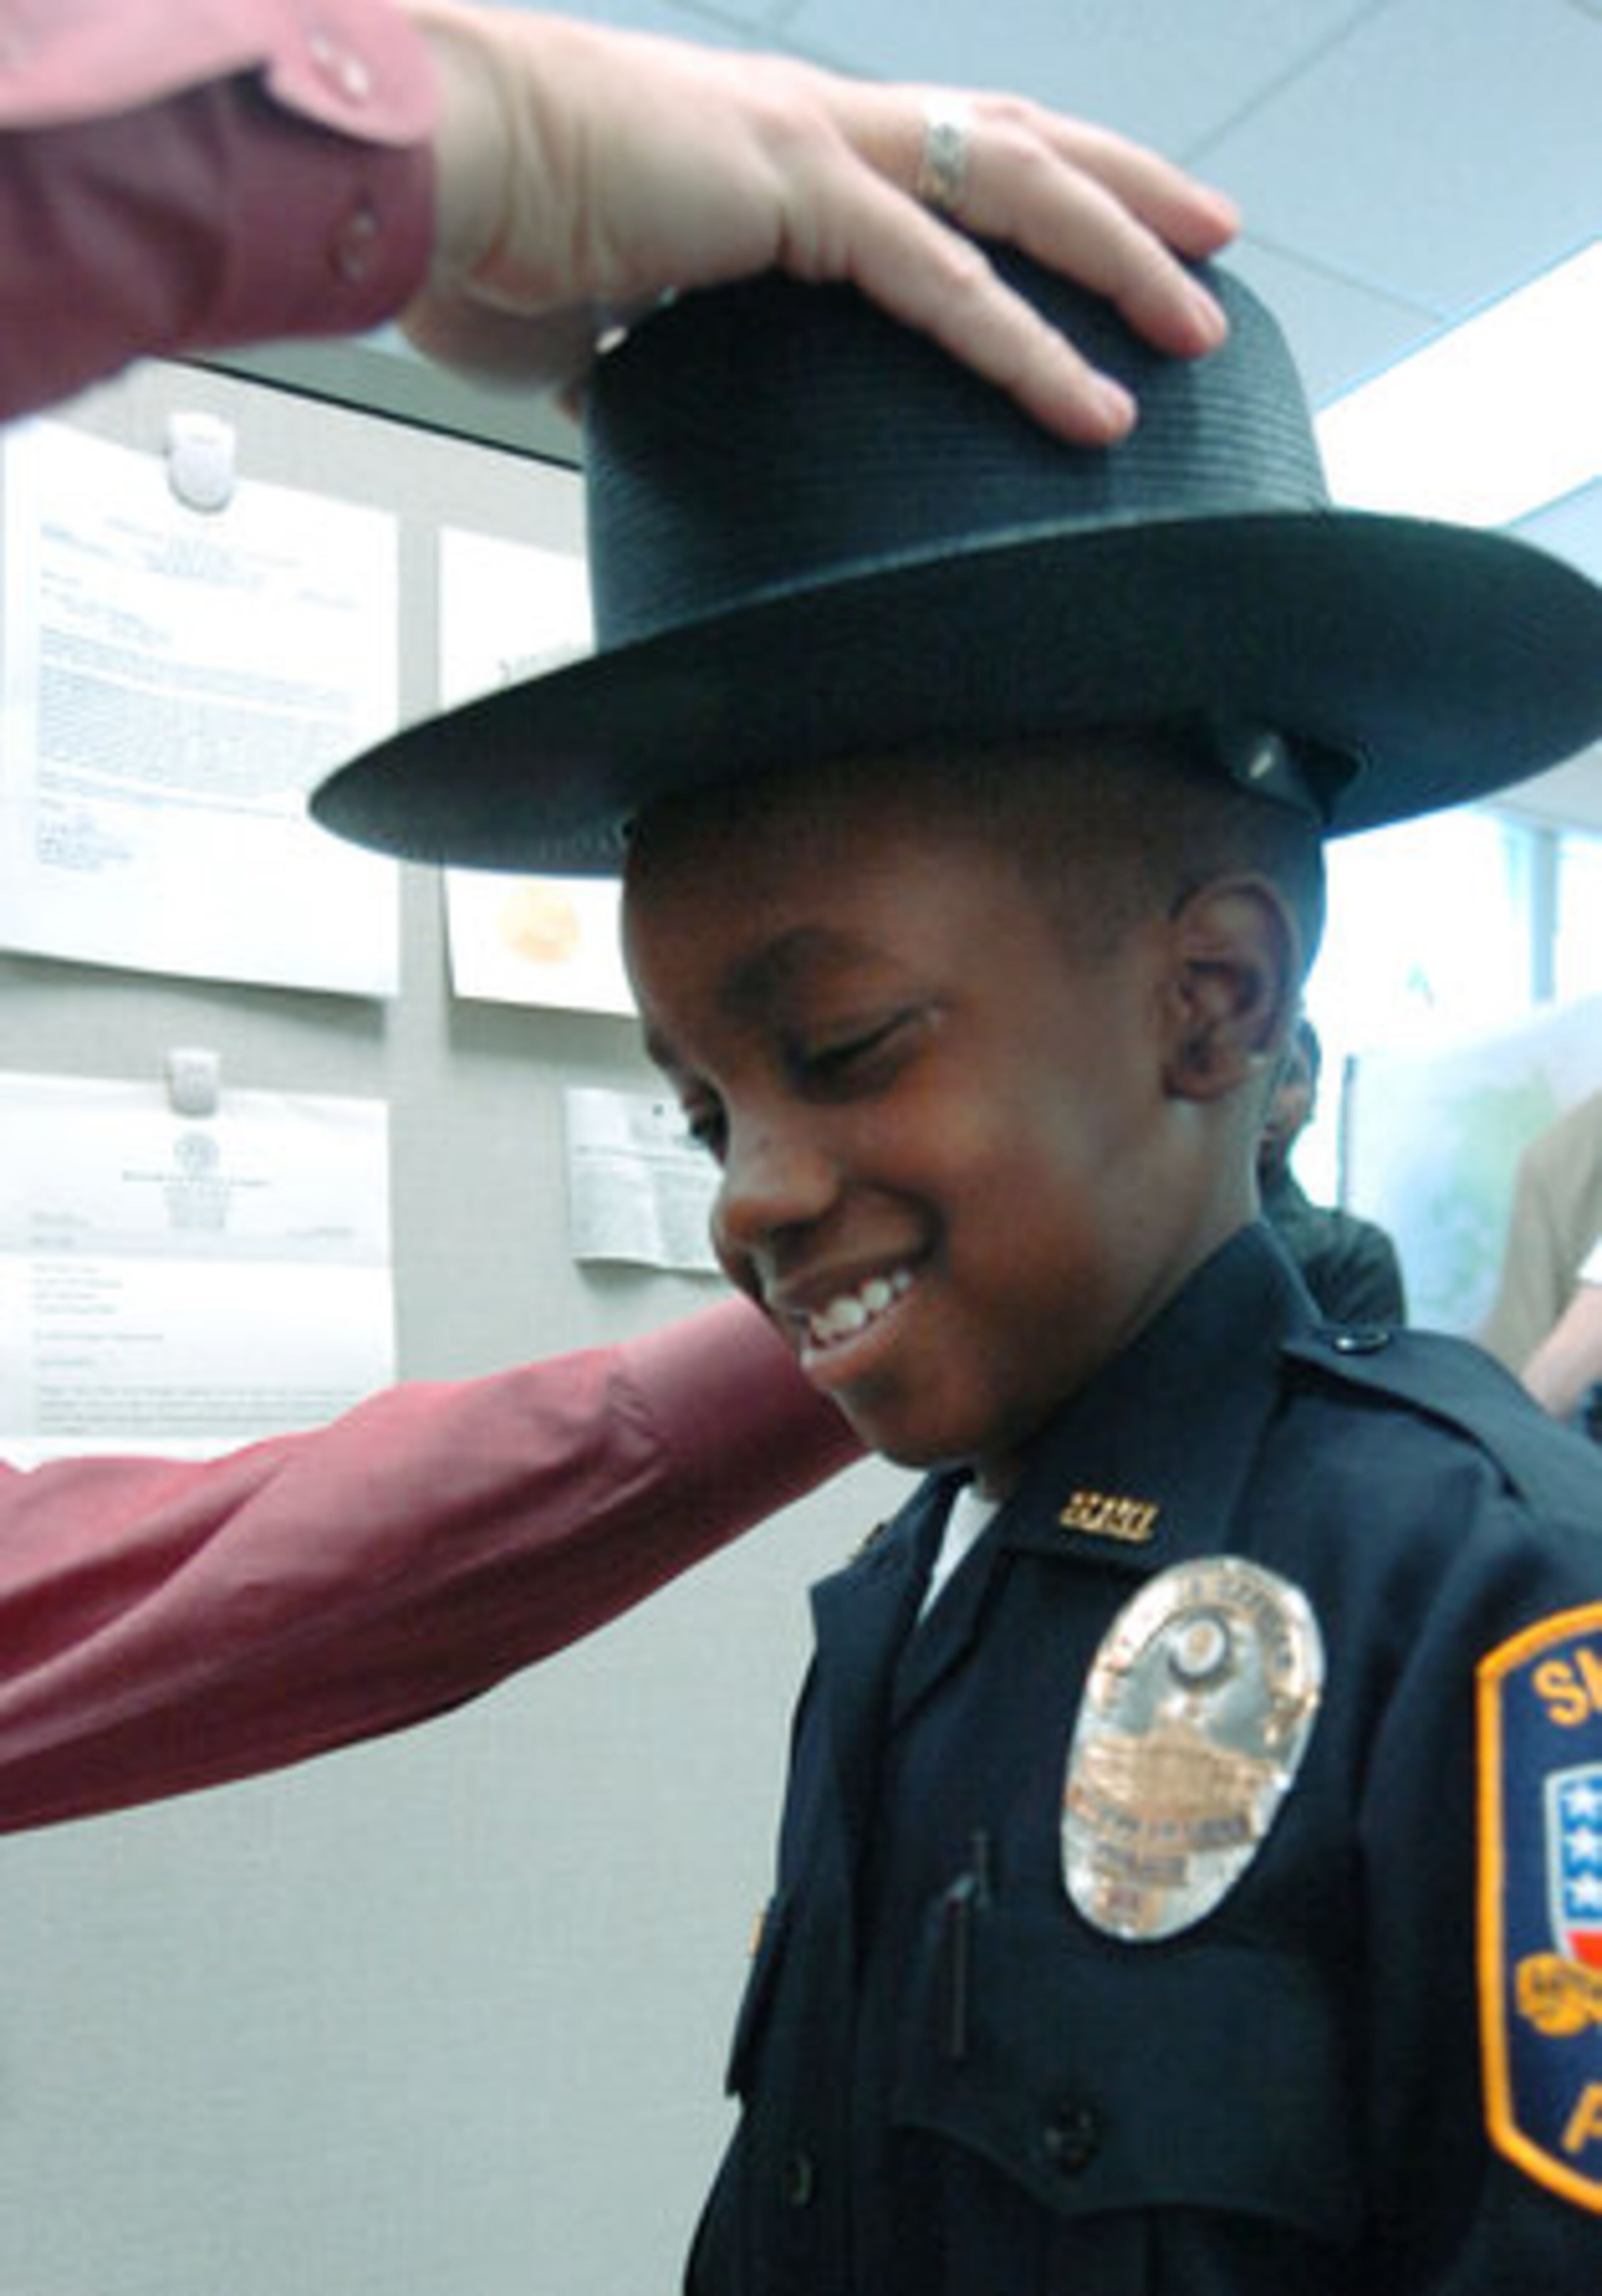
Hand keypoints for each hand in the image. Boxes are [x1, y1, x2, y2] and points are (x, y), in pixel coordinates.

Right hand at [398, 5, 1238, 441]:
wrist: (420, 160)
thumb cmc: (482, 228)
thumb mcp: (583, 309)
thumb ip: (634, 350)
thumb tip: (625, 398)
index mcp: (775, 149)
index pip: (937, 159)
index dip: (1032, 185)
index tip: (1106, 228)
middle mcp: (816, 125)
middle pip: (1013, 141)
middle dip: (1125, 192)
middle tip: (1214, 242)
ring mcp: (814, 145)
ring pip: (1014, 186)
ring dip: (1120, 253)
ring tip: (1201, 320)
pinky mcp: (795, 193)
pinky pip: (945, 280)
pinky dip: (1028, 348)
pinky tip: (1097, 408)